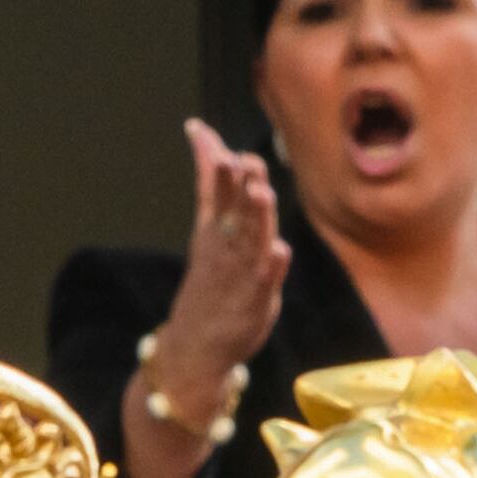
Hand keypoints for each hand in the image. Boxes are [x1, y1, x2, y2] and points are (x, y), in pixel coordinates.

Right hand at [129, 122, 291, 477]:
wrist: (196, 346)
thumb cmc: (210, 284)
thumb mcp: (208, 231)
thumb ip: (215, 189)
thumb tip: (211, 144)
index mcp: (211, 230)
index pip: (212, 188)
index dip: (211, 160)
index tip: (200, 131)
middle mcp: (224, 247)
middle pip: (232, 210)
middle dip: (236, 186)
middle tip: (242, 161)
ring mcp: (241, 273)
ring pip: (251, 240)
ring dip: (256, 219)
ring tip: (261, 194)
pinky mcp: (257, 298)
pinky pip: (267, 280)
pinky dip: (273, 267)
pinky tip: (280, 251)